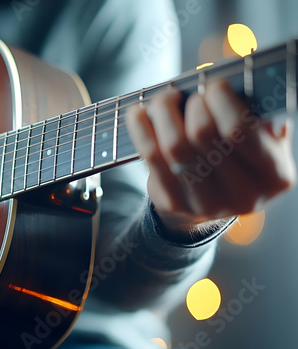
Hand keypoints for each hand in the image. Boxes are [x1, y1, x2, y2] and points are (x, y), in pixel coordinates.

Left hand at [126, 80, 295, 237]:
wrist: (212, 200)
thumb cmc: (236, 153)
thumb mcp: (260, 135)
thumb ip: (257, 111)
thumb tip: (236, 77)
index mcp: (275, 174)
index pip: (240, 129)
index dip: (221, 100)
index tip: (213, 85)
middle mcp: (245, 196)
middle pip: (203, 134)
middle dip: (192, 104)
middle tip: (190, 94)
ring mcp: (207, 205)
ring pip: (175, 146)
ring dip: (164, 112)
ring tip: (165, 99)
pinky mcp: (175, 204)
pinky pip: (152, 157)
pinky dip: (141, 128)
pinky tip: (139, 113)